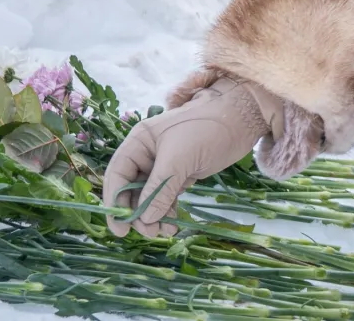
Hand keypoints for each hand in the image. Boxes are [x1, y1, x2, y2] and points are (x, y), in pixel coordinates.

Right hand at [101, 76, 267, 237]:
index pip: (117, 174)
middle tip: (150, 233)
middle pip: (131, 190)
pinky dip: (166, 212)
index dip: (114, 201)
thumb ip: (159, 189)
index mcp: (139, 142)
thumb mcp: (178, 159)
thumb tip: (145, 218)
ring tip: (166, 230)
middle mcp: (147, 154)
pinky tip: (173, 224)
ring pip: (148, 197)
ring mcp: (164, 166)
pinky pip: (165, 198)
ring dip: (153, 216)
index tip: (120, 228)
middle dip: (137, 213)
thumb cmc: (204, 130)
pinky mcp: (180, 175)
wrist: (239, 120)